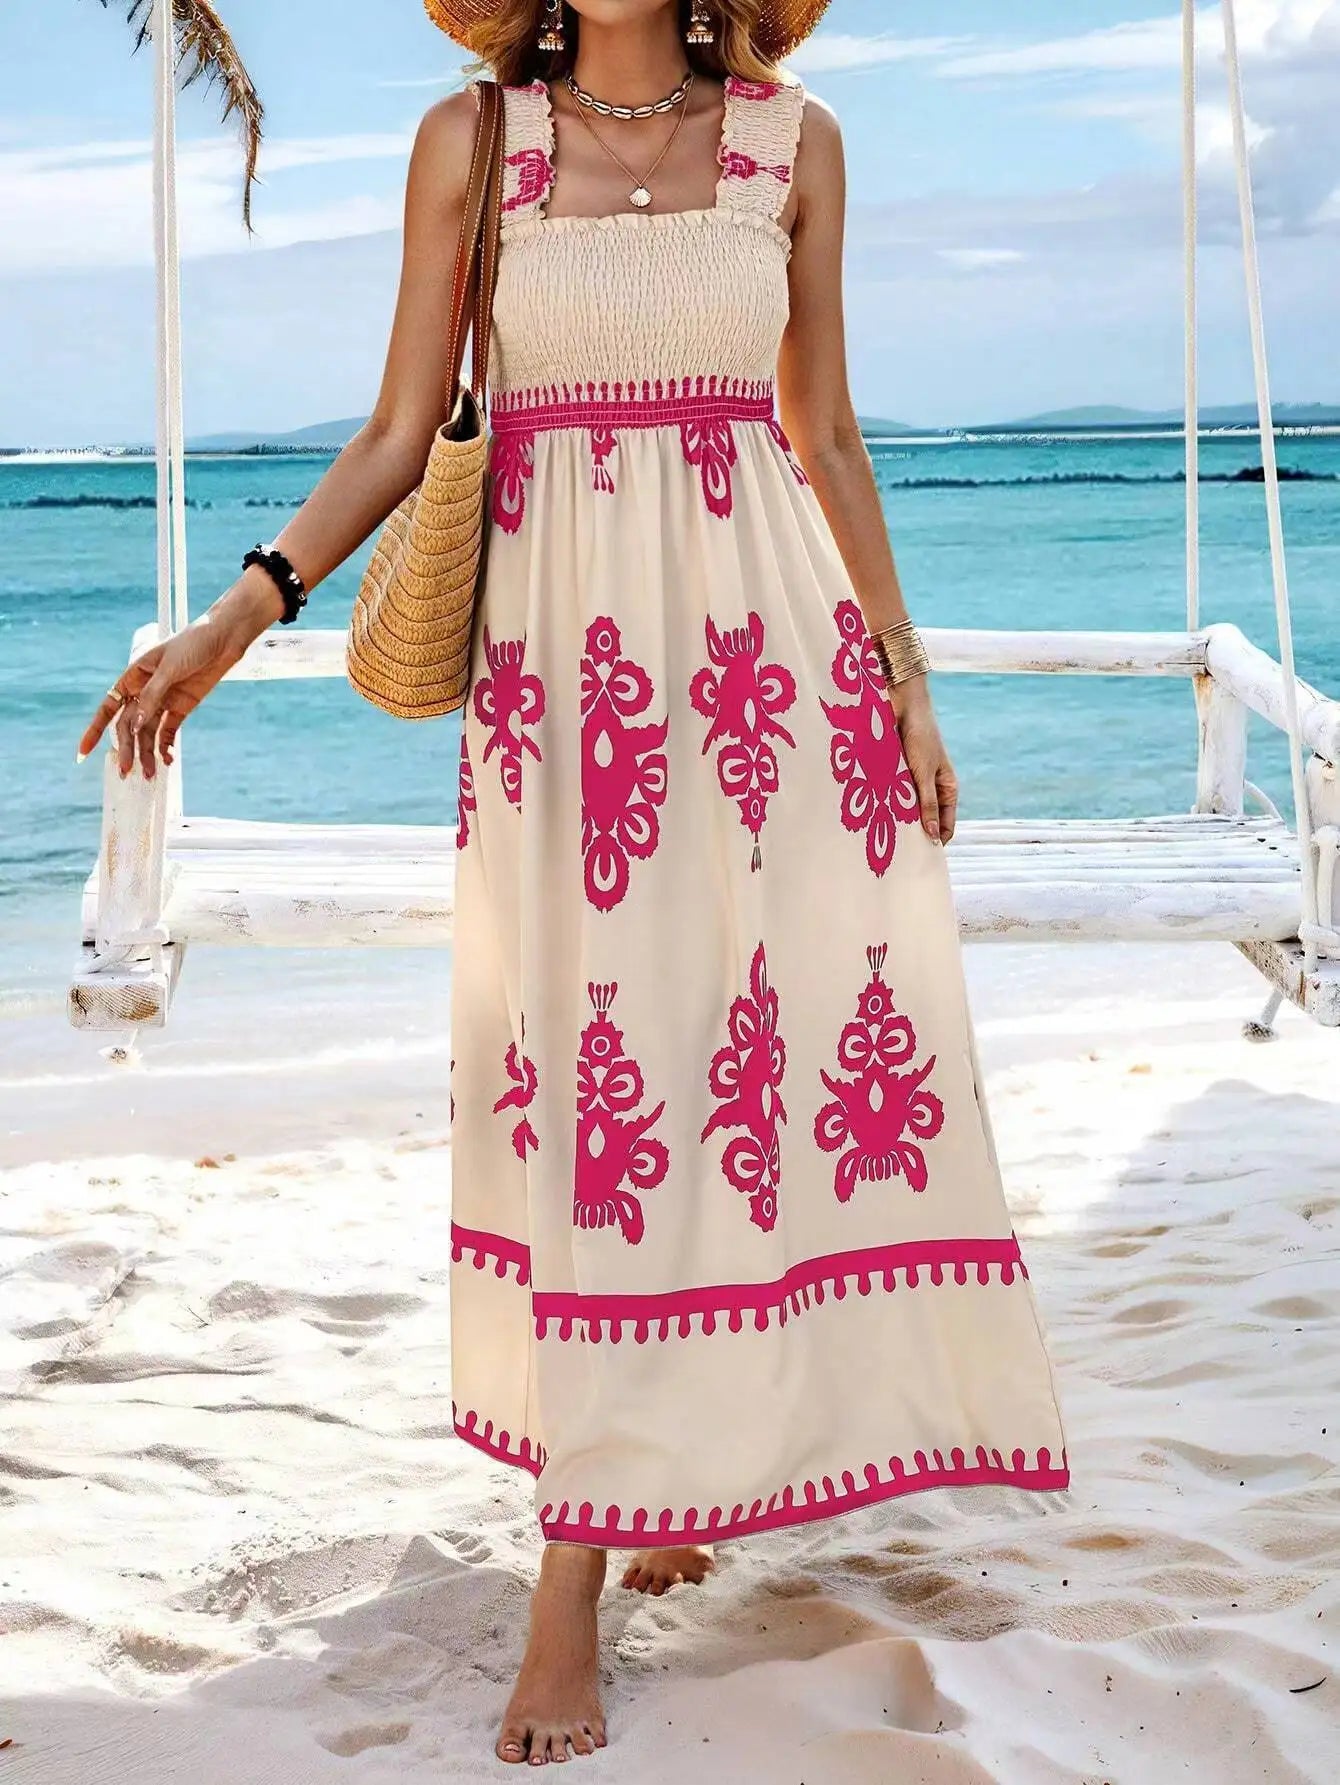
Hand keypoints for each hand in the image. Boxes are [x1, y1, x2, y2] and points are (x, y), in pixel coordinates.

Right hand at [77, 571, 283, 779]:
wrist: (224, 639)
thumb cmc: (194, 643)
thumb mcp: (169, 668)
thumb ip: (153, 696)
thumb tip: (134, 725)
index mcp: (134, 676)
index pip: (109, 706)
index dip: (95, 729)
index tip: (83, 751)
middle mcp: (145, 691)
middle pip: (129, 725)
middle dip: (126, 748)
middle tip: (126, 771)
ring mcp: (163, 701)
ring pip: (148, 733)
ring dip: (147, 753)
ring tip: (148, 774)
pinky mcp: (182, 708)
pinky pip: (168, 731)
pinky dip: (166, 746)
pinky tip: (167, 761)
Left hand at [889, 675, 957, 843]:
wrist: (901, 703)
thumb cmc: (921, 736)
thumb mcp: (925, 773)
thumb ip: (927, 804)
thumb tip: (934, 838)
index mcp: (946, 789)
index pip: (945, 826)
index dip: (935, 842)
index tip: (919, 859)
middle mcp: (929, 788)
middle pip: (922, 820)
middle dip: (910, 834)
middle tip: (894, 854)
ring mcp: (910, 781)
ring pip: (902, 810)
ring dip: (893, 819)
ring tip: (879, 837)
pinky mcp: (892, 774)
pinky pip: (887, 795)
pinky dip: (881, 803)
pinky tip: (868, 815)